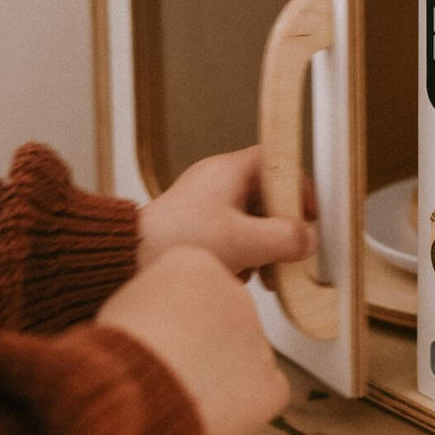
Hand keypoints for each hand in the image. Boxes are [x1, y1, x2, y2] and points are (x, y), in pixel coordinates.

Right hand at [97, 246, 289, 434]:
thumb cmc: (114, 352)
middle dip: (204, 346)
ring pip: (244, 357)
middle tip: (168, 367)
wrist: (128, 394)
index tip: (156, 334)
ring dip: (220, 375)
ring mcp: (259, 336)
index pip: (199, 289)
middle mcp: (236, 291)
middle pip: (225, 321)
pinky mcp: (271, 380)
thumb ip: (164, 297)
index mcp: (197, 263)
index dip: (176, 321)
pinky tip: (207, 411)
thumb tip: (176, 316)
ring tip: (179, 391)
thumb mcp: (127, 299)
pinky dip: (242, 408)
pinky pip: (263, 394)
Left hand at [138, 146, 316, 276]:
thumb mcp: (243, 241)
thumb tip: (308, 239)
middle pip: (267, 195)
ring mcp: (205, 205)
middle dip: (281, 226)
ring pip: (252, 218)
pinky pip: (233, 234)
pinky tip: (241, 273)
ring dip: (263, 245)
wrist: (126, 261)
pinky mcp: (197, 227)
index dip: (298, 184)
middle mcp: (217, 182)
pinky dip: (244, 253)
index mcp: (228, 170)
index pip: (277, 161)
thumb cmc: (173, 240)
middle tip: (289, 248)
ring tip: (264, 269)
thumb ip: (284, 238)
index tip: (308, 211)